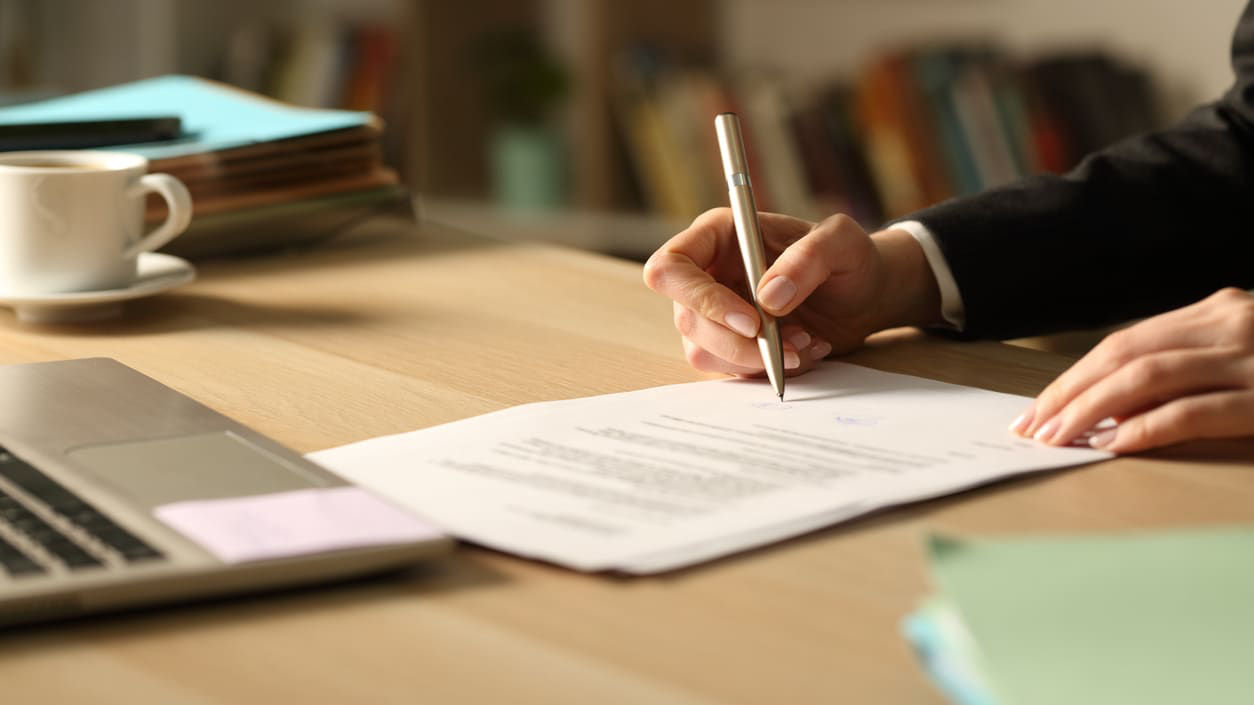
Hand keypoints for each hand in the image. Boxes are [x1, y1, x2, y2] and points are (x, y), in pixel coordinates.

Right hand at [642, 208, 942, 376]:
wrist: (864, 296)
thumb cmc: (849, 258)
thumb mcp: (843, 242)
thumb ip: (809, 258)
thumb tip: (769, 297)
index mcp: (718, 236)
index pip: (671, 267)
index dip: (699, 298)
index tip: (750, 321)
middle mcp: (707, 274)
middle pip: (687, 319)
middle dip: (738, 342)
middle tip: (791, 344)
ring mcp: (713, 314)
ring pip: (703, 351)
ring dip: (755, 359)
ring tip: (806, 344)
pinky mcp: (729, 345)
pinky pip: (730, 369)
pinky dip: (767, 369)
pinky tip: (803, 351)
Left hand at [1015, 287, 1253, 452]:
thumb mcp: (1237, 357)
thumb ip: (1180, 372)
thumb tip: (1109, 411)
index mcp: (1216, 312)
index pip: (1124, 342)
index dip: (1073, 376)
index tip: (1038, 407)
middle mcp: (1228, 323)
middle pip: (1125, 355)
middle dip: (1069, 392)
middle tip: (1032, 425)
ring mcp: (1249, 358)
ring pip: (1146, 377)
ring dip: (1090, 409)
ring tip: (1056, 437)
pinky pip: (1190, 413)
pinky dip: (1143, 429)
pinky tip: (1111, 444)